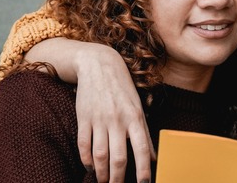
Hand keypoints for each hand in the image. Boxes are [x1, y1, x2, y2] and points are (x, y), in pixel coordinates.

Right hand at [73, 44, 155, 182]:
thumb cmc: (122, 89)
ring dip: (101, 172)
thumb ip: (144, 133)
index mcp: (135, 117)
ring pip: (99, 154)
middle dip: (118, 178)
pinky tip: (90, 166)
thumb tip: (153, 158)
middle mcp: (118, 119)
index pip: (141, 149)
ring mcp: (99, 119)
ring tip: (103, 181)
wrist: (99, 65)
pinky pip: (84, 144)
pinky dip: (86, 159)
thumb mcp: (138, 107)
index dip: (143, 169)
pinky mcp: (83, 118)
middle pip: (118, 157)